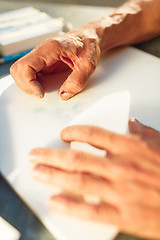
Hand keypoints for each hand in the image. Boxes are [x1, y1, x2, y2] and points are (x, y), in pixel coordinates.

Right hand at [10, 28, 99, 99]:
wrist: (89, 37)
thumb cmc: (88, 45)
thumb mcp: (88, 64)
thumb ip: (77, 81)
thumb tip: (63, 95)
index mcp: (50, 48)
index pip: (25, 65)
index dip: (28, 83)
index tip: (41, 92)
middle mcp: (41, 51)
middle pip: (18, 69)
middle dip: (26, 85)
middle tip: (41, 93)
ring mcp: (40, 57)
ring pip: (20, 71)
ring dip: (27, 84)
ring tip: (42, 90)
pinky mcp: (42, 63)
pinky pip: (28, 73)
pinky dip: (32, 83)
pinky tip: (43, 86)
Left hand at [29, 118, 159, 238]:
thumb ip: (143, 132)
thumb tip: (130, 124)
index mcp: (131, 147)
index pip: (92, 135)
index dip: (73, 132)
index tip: (63, 134)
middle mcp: (121, 167)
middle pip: (76, 158)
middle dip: (51, 156)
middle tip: (36, 155)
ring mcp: (120, 191)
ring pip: (77, 181)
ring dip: (53, 176)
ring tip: (38, 172)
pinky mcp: (123, 214)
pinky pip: (90, 210)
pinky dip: (69, 205)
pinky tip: (55, 200)